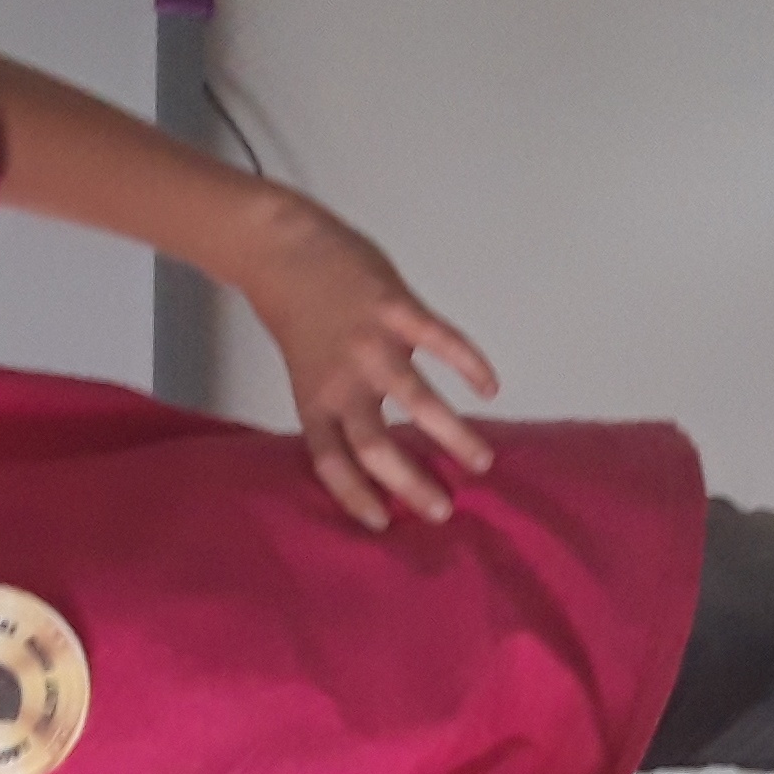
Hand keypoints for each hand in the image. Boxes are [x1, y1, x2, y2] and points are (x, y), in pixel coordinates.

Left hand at [239, 202, 500, 532]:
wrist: (284, 249)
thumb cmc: (296, 312)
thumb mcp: (309, 368)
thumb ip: (343, 401)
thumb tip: (383, 444)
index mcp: (314, 400)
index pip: (331, 462)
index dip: (354, 496)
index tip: (381, 525)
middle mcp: (342, 380)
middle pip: (377, 447)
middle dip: (412, 485)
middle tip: (443, 511)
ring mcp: (371, 344)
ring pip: (419, 402)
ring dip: (455, 437)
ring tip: (482, 462)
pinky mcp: (396, 309)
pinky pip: (442, 342)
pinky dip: (470, 365)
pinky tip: (489, 386)